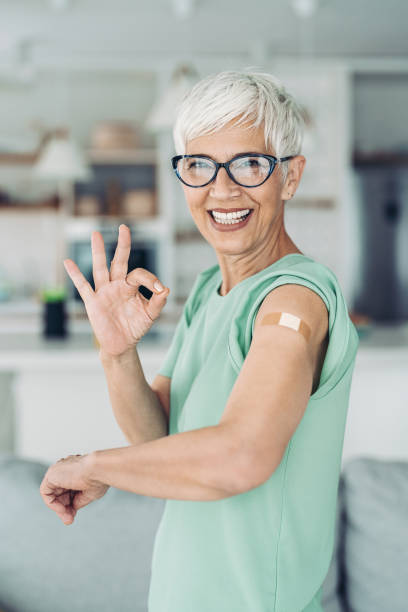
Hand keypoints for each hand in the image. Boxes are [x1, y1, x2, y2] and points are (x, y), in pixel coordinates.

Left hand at [39, 454, 108, 524]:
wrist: (97, 470)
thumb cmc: (98, 478)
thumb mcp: (89, 493)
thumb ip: (78, 500)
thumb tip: (71, 509)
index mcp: (76, 470)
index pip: (68, 490)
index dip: (69, 505)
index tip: (73, 516)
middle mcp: (65, 469)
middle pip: (59, 493)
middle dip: (64, 509)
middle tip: (69, 520)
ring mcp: (58, 471)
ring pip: (52, 494)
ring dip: (59, 508)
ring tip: (67, 517)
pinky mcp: (51, 474)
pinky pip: (45, 492)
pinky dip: (52, 504)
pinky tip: (62, 509)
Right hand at [63, 224, 169, 356]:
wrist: (122, 344)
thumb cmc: (136, 327)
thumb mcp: (150, 315)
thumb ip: (158, 302)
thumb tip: (165, 289)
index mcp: (131, 286)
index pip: (139, 274)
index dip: (150, 279)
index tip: (159, 289)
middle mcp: (117, 285)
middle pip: (119, 261)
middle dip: (122, 245)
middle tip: (124, 227)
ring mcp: (104, 292)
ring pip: (101, 268)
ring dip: (99, 252)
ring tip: (96, 234)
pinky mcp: (93, 303)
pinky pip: (83, 287)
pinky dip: (75, 275)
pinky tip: (68, 262)